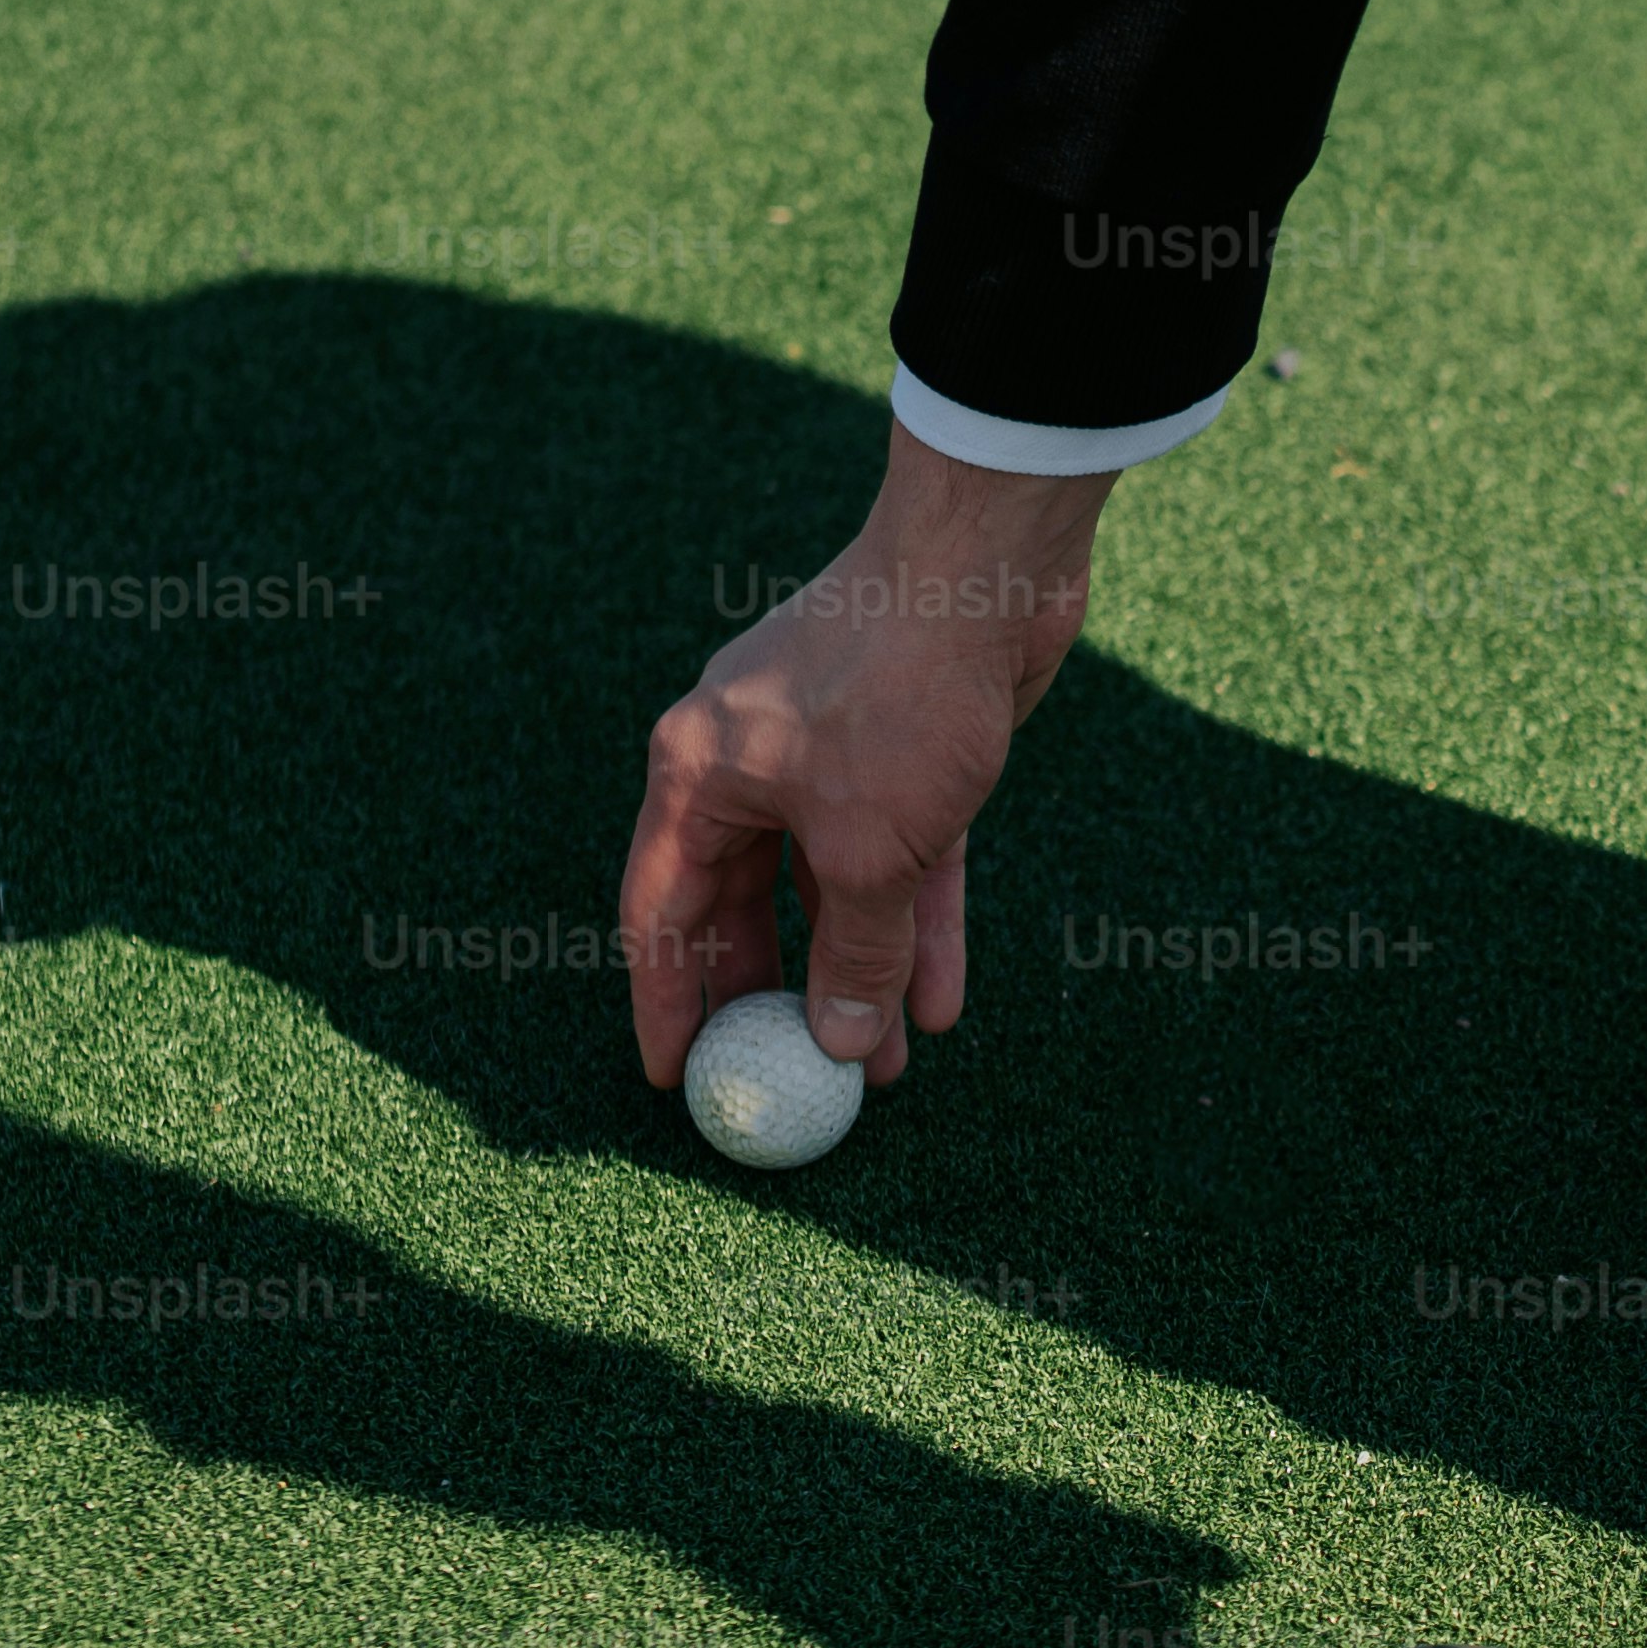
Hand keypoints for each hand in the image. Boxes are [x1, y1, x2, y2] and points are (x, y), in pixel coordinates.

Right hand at [622, 432, 1110, 1093]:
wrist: (985, 566)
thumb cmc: (897, 692)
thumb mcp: (871, 846)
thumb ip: (855, 950)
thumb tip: (840, 1042)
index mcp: (699, 776)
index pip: (661, 912)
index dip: (666, 1000)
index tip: (674, 1078)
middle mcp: (750, 766)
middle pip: (745, 907)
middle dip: (774, 998)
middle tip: (788, 1082)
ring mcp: (828, 758)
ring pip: (832, 891)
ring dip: (861, 975)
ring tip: (886, 1070)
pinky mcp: (903, 755)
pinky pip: (901, 861)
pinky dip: (918, 926)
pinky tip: (945, 1004)